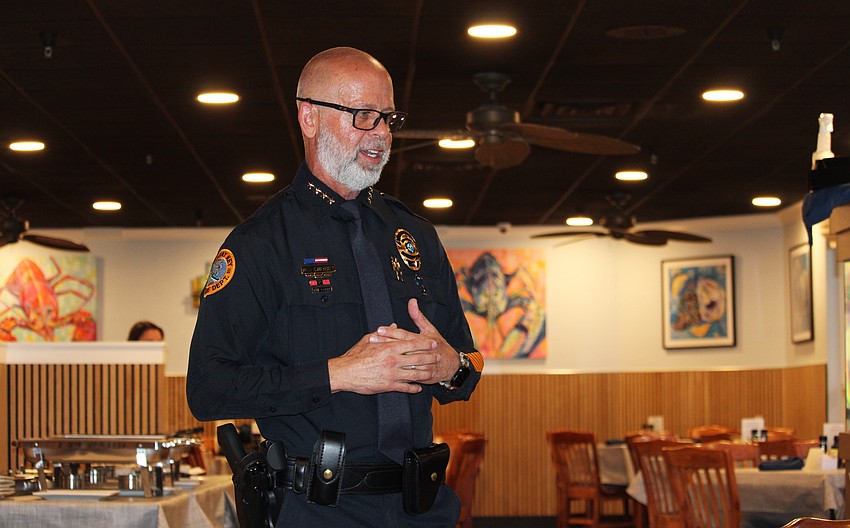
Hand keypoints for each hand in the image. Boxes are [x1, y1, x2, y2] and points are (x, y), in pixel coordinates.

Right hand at [328, 299, 458, 393]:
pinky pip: (405, 387)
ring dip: (426, 372)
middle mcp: (393, 360)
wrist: (345, 372)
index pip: (412, 344)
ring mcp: (392, 374)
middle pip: (418, 358)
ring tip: (433, 371)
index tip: (433, 342)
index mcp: (389, 347)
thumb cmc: (355, 355)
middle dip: (430, 357)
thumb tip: (394, 326)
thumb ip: (384, 334)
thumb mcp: (368, 339)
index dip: (425, 343)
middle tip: (439, 356)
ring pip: (415, 374)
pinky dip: (414, 387)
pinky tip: (419, 387)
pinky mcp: (388, 386)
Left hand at [372, 298, 458, 384]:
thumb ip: (418, 317)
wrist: (452, 364)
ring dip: (390, 360)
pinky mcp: (424, 376)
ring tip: (376, 356)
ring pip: (404, 362)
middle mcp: (422, 352)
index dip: (392, 332)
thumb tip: (411, 302)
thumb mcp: (430, 329)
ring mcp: (423, 365)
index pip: (404, 335)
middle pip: (402, 348)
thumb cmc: (439, 345)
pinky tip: (386, 372)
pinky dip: (399, 374)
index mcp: (423, 340)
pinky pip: (410, 375)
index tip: (379, 329)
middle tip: (372, 340)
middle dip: (386, 344)